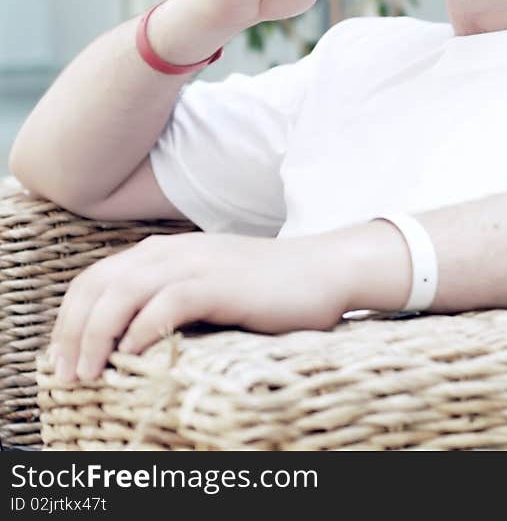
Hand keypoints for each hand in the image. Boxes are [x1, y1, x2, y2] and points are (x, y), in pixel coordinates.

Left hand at [47, 231, 350, 383]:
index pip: (96, 278)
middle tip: (67, 375)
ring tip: (89, 374)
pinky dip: (140, 332)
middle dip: (72, 332)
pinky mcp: (220, 282)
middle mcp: (173, 251)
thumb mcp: (208, 286)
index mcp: (165, 251)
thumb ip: (170, 298)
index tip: (63, 360)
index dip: (69, 319)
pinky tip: (133, 358)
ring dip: (96, 336)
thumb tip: (126, 340)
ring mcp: (197, 263)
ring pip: (122, 293)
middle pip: (98, 284)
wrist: (324, 270)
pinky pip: (165, 304)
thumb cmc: (268, 289)